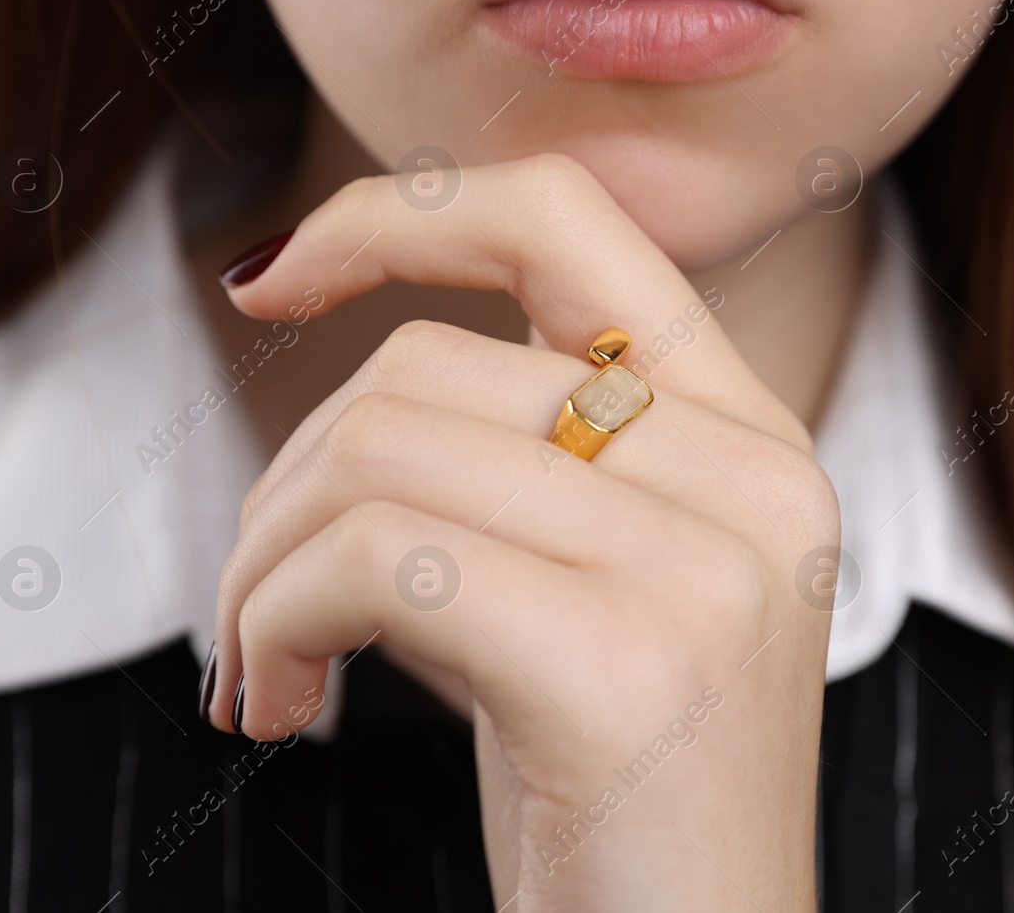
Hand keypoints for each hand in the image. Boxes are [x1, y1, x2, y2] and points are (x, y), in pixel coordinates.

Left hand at [203, 153, 839, 911]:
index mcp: (753, 439)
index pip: (570, 222)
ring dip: (264, 565)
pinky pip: (374, 558)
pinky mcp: (629, 663)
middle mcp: (758, 476)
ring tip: (264, 668)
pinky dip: (277, 622)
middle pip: (423, 366)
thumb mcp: (588, 588)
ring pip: (380, 450)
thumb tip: (340, 330)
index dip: (401, 215)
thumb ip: (529, 455)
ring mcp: (708, 566)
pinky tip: (279, 710)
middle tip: (255, 610)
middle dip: (283, 484)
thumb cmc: (609, 798)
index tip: (270, 282)